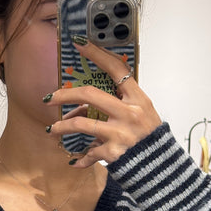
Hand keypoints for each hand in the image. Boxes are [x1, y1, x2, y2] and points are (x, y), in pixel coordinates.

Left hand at [44, 39, 161, 166]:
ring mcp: (120, 134)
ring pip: (80, 124)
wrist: (161, 168)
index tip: (79, 43)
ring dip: (61, 127)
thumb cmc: (149, 138)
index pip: (116, 69)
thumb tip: (88, 98)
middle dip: (64, 95)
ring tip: (53, 129)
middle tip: (49, 98)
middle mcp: (129, 114)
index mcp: (138, 99)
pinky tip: (75, 160)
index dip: (96, 54)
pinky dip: (80, 158)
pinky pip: (89, 152)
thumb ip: (122, 101)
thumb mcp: (142, 113)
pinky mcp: (113, 153)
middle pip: (89, 94)